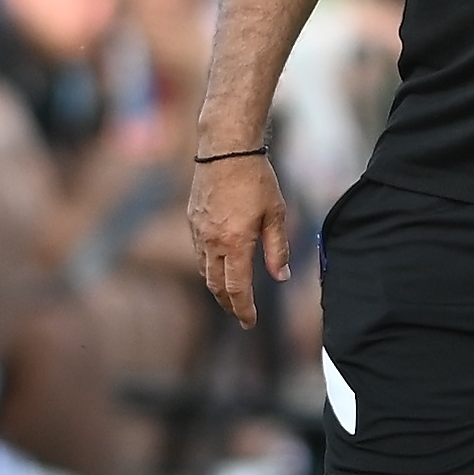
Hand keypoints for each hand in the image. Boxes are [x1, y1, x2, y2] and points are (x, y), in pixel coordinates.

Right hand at [188, 153, 289, 327]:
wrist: (225, 151)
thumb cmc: (257, 180)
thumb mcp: (277, 214)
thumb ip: (278, 249)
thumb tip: (281, 278)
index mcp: (235, 243)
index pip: (237, 288)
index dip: (243, 309)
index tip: (250, 323)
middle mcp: (212, 243)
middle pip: (216, 286)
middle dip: (229, 305)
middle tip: (241, 316)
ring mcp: (198, 233)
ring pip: (205, 271)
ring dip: (217, 288)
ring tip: (232, 297)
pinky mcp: (192, 222)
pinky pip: (199, 254)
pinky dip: (209, 268)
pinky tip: (220, 268)